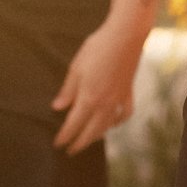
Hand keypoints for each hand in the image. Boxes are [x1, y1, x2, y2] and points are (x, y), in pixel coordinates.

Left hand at [51, 15, 144, 153]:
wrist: (125, 36)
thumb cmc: (97, 48)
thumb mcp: (76, 67)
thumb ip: (67, 91)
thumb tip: (58, 108)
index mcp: (89, 98)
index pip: (73, 125)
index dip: (64, 136)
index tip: (57, 144)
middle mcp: (105, 104)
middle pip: (90, 132)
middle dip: (79, 143)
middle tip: (70, 151)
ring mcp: (118, 100)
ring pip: (107, 126)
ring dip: (96, 136)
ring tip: (88, 140)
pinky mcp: (128, 93)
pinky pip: (124, 115)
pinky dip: (117, 122)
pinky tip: (112, 123)